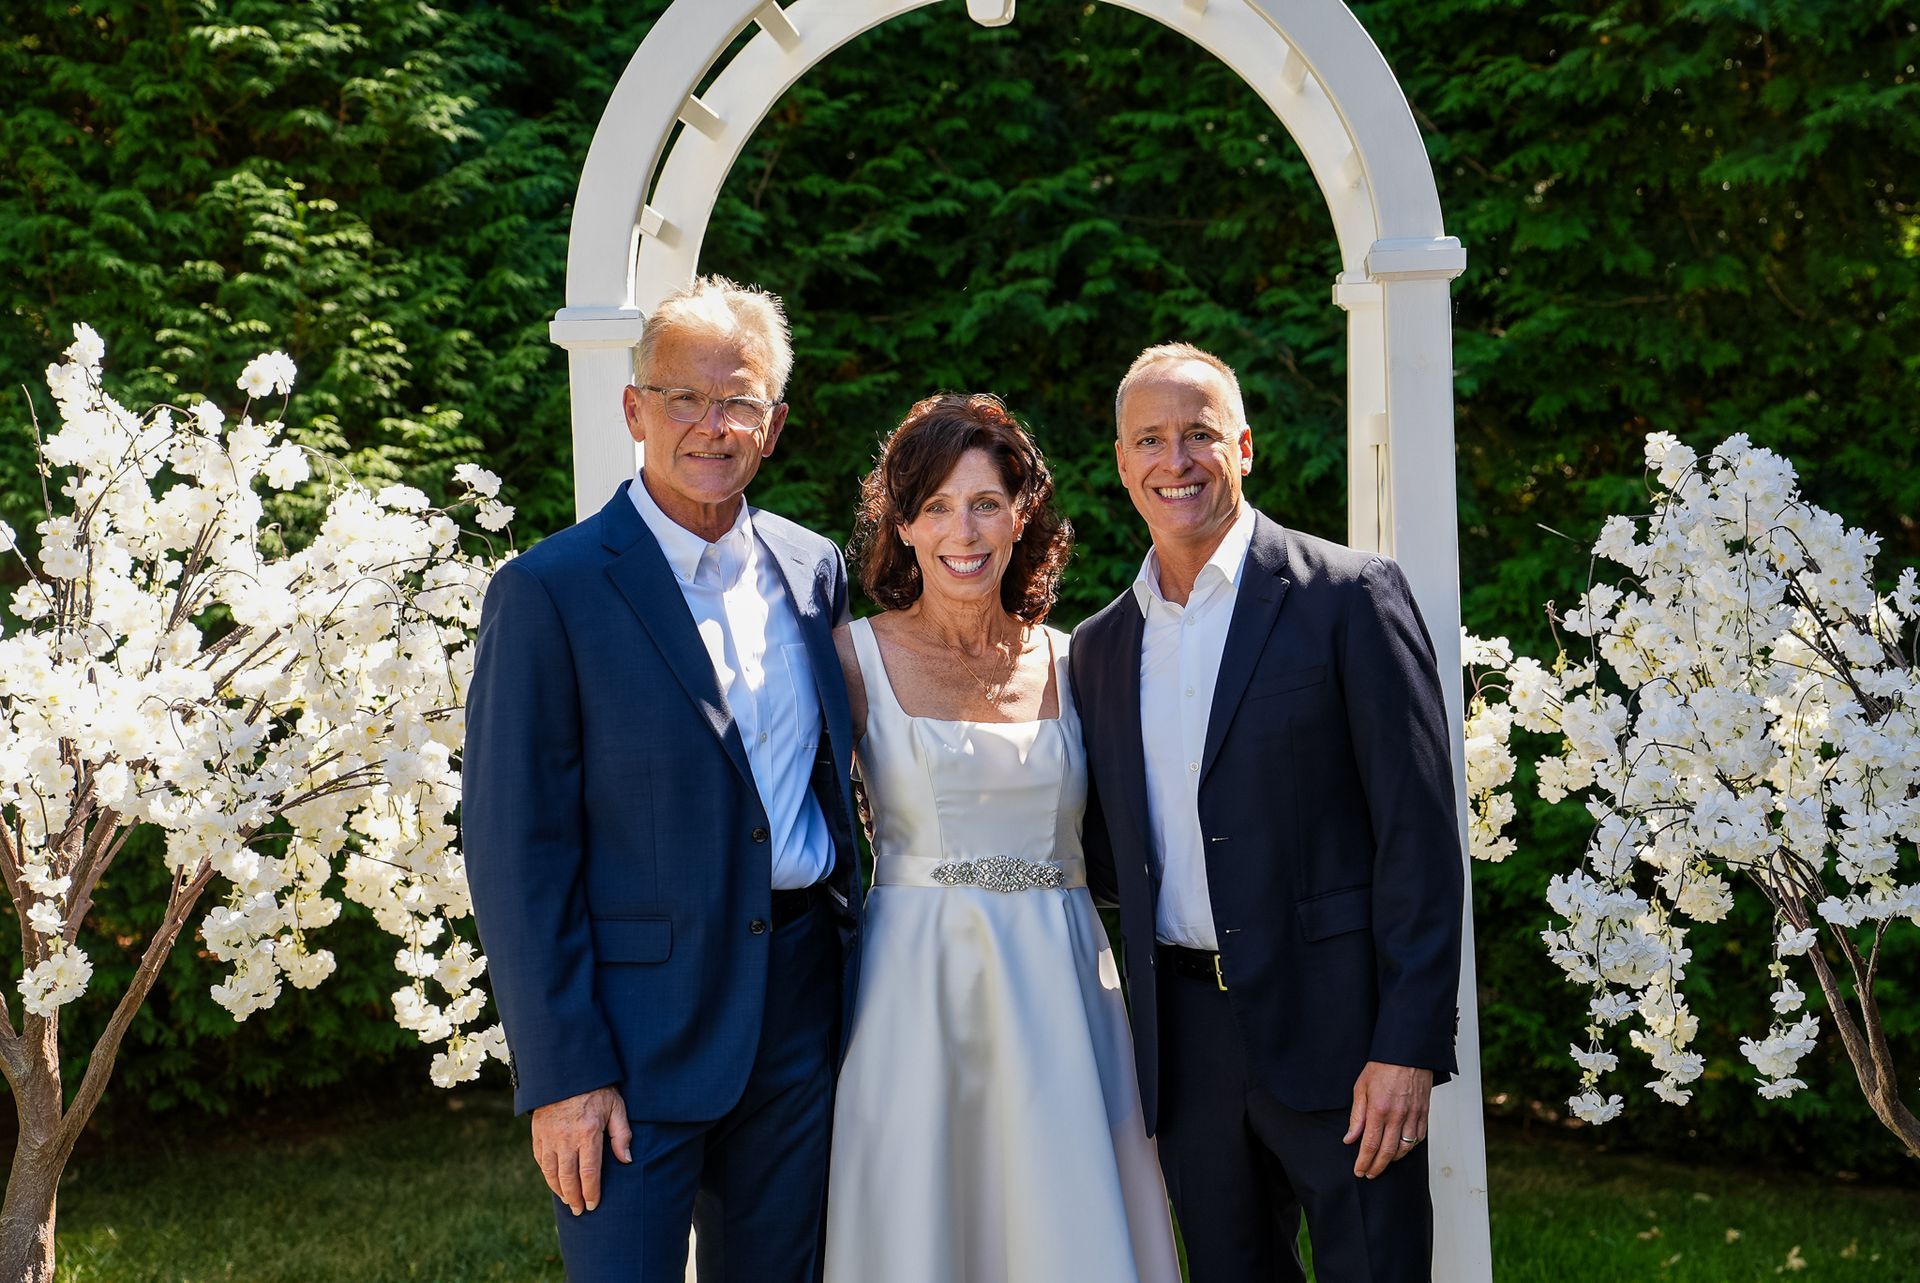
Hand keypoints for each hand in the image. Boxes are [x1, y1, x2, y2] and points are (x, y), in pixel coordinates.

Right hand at [531, 1085, 633, 1214]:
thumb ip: (622, 1134)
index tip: (593, 1205)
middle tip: (579, 1210)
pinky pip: (541, 1160)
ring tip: (567, 1201)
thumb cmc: (597, 1088)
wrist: (567, 1070)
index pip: (589, 1172)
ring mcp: (549, 1136)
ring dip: (559, 1190)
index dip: (591, 1192)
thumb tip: (626, 1159)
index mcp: (588, 1132)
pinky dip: (547, 1174)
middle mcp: (566, 1138)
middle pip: (569, 1177)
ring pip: (552, 1172)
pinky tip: (554, 1182)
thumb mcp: (616, 1106)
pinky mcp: (538, 1133)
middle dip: (574, 1197)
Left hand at [1342, 1061, 1431, 1178]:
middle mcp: (1398, 1115)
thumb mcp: (1360, 1088)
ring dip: (1393, 1160)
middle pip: (1387, 1152)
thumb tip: (1350, 1138)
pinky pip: (1419, 1138)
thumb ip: (1356, 1116)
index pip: (1370, 1145)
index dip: (1364, 1162)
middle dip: (1377, 1167)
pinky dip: (1410, 1148)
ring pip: (1405, 1149)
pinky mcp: (1424, 1113)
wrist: (1407, 1053)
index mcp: (1379, 1109)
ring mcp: (1413, 1115)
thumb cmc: (1383, 1066)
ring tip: (1383, 1163)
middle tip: (1369, 1174)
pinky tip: (1401, 1150)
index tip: (1359, 1171)